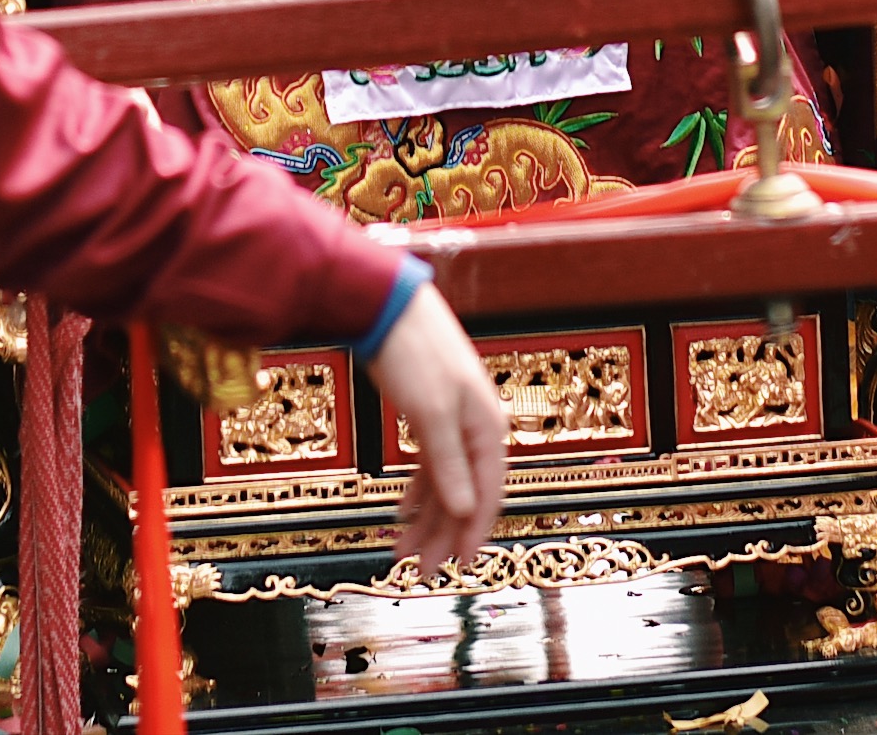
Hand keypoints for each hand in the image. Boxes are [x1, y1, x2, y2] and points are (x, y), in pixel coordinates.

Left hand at [366, 277, 507, 577]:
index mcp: (485, 428)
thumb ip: (449, 465)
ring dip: (426, 519)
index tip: (459, 567)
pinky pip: (431, 466)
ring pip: (445, 484)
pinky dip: (418, 492)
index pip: (487, 494)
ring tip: (402, 551)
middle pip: (463, 495)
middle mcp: (474, 429)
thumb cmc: (415, 352)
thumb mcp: (431, 412)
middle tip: (418, 571)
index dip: (474, 533)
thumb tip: (465, 512)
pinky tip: (403, 512)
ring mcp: (452, 422)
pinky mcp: (429, 416)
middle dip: (442, 535)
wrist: (389, 306)